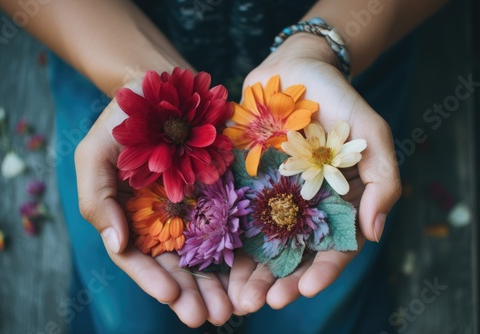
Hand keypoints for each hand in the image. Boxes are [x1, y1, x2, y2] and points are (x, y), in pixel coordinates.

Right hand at [74, 78, 232, 326]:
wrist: (162, 87)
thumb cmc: (123, 122)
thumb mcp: (95, 157)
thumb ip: (97, 201)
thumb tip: (116, 247)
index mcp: (133, 219)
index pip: (140, 258)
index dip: (152, 279)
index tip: (169, 295)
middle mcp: (167, 221)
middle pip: (177, 267)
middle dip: (191, 294)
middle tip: (207, 317)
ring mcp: (198, 209)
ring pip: (208, 256)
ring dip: (218, 285)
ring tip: (231, 308)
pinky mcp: (225, 194)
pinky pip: (234, 227)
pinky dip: (241, 254)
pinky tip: (252, 274)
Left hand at [227, 34, 401, 313]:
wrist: (294, 69)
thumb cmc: (339, 100)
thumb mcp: (372, 135)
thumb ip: (382, 180)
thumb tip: (373, 233)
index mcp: (335, 203)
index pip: (333, 247)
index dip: (322, 272)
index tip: (304, 290)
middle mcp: (301, 206)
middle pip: (292, 254)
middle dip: (278, 280)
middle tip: (263, 302)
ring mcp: (269, 194)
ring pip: (259, 241)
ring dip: (249, 271)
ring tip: (236, 296)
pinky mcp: (241, 179)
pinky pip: (231, 212)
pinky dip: (223, 237)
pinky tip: (211, 258)